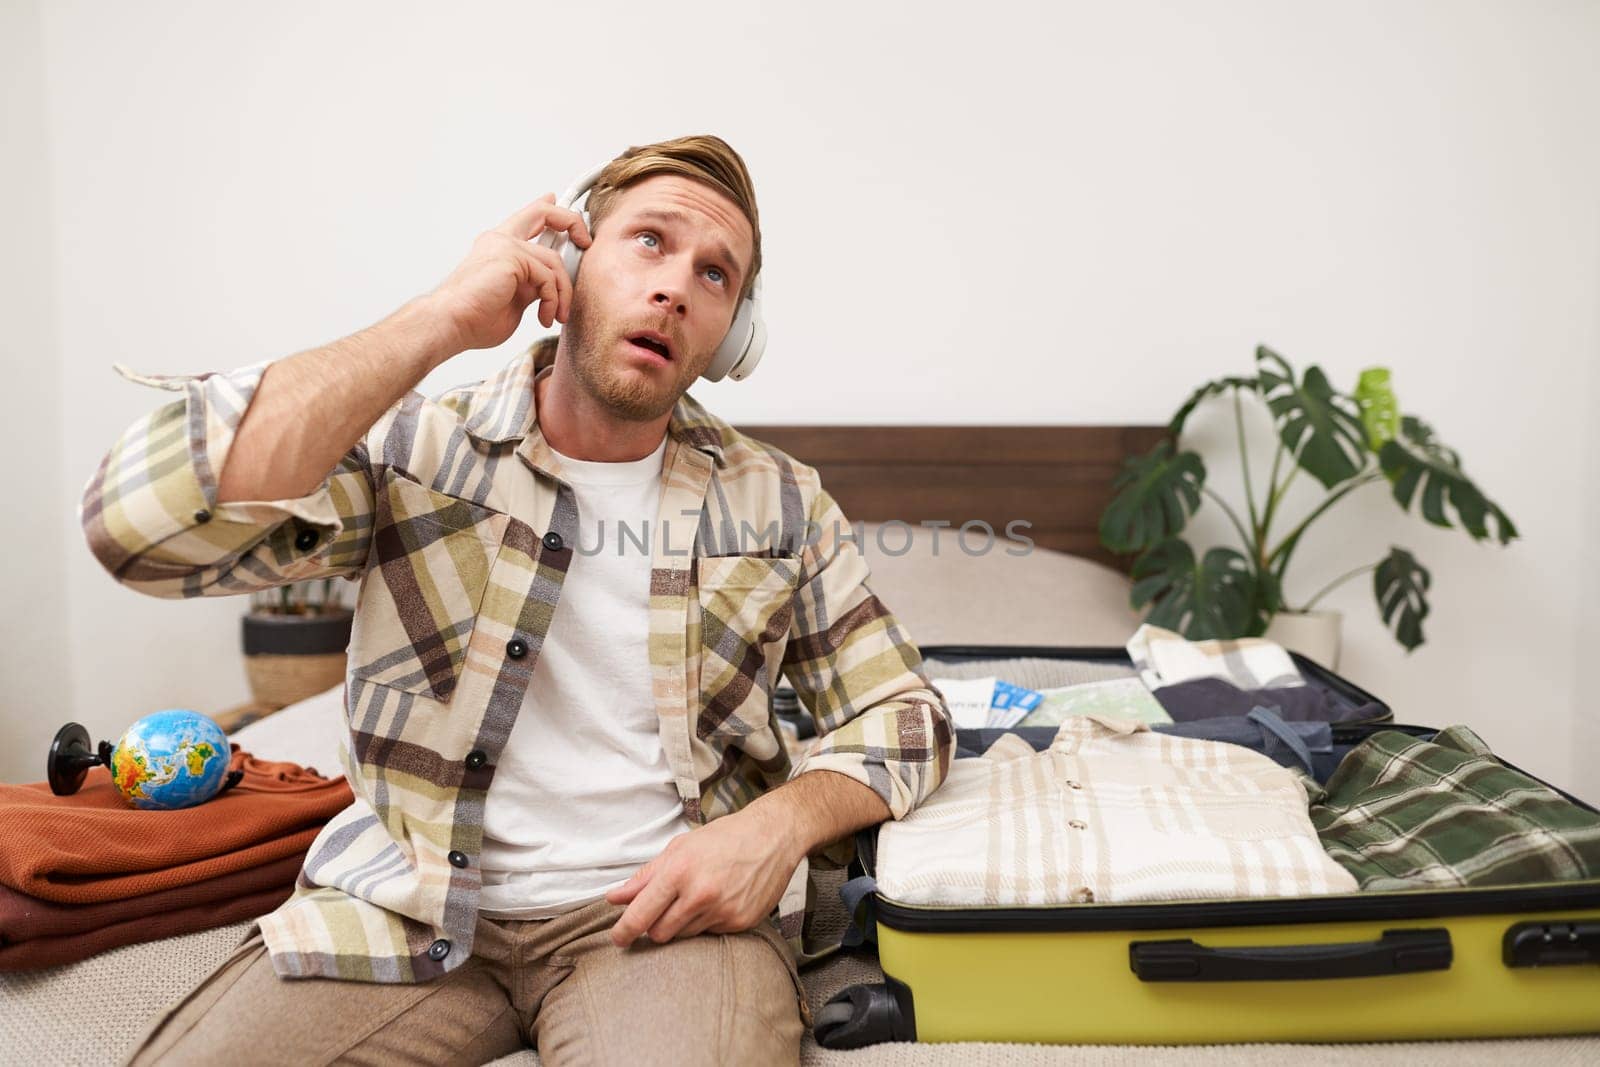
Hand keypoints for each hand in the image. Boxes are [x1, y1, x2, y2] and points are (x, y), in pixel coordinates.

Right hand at [425, 193, 592, 352]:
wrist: (451, 323)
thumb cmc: (474, 318)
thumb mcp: (515, 299)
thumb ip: (532, 286)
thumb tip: (549, 287)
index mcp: (498, 247)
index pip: (530, 218)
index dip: (553, 212)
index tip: (572, 220)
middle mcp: (500, 240)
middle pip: (544, 212)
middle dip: (572, 222)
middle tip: (585, 242)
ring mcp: (505, 245)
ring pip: (554, 260)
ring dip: (563, 293)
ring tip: (556, 316)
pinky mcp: (511, 257)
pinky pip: (548, 276)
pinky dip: (553, 301)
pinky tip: (545, 318)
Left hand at [604, 807, 800, 946]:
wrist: (772, 837)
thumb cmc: (723, 838)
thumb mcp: (679, 848)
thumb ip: (645, 877)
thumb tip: (615, 897)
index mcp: (679, 871)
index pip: (641, 914)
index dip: (624, 931)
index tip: (618, 939)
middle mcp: (699, 894)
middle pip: (660, 933)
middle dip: (655, 925)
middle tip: (664, 909)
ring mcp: (721, 911)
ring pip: (684, 936)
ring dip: (682, 923)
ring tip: (697, 897)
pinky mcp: (739, 922)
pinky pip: (709, 934)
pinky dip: (707, 922)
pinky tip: (718, 900)